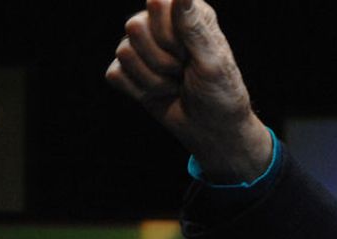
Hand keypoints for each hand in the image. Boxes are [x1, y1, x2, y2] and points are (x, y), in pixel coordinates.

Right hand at [106, 0, 270, 182]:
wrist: (212, 130)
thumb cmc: (221, 93)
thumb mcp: (212, 61)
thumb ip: (193, 26)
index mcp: (187, 11)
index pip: (157, 3)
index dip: (170, 34)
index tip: (189, 53)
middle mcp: (161, 23)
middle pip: (134, 27)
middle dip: (162, 59)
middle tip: (184, 71)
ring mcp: (142, 46)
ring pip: (124, 52)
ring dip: (154, 79)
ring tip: (176, 84)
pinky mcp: (128, 70)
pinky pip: (115, 74)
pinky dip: (139, 91)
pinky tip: (160, 93)